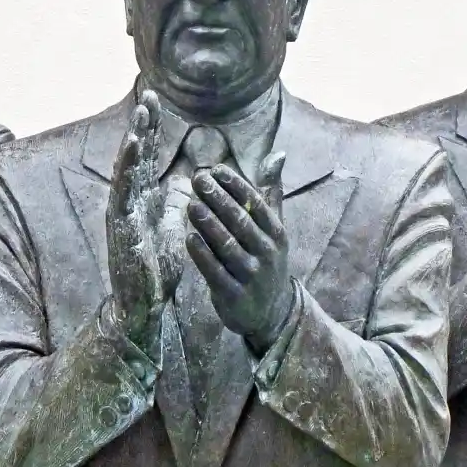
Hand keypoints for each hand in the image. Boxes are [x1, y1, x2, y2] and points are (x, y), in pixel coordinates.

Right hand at [106, 91, 184, 348]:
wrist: (143, 300)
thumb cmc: (157, 264)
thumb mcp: (175, 223)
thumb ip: (180, 199)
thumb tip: (195, 175)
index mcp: (144, 197)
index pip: (148, 157)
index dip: (151, 130)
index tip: (158, 102)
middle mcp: (130, 199)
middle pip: (136, 156)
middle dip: (142, 126)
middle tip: (150, 97)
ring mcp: (122, 211)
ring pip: (126, 169)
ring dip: (133, 141)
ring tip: (140, 116)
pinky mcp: (120, 225)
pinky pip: (123, 192)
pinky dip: (127, 168)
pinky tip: (132, 150)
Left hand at [187, 154, 290, 351]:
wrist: (272, 312)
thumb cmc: (266, 260)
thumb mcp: (274, 228)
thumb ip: (271, 192)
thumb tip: (278, 154)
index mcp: (276, 232)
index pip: (256, 203)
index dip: (236, 185)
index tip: (215, 169)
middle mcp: (267, 252)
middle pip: (240, 221)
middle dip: (218, 199)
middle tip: (198, 180)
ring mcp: (252, 275)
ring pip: (227, 245)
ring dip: (208, 224)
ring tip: (191, 204)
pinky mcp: (235, 294)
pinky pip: (216, 272)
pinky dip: (202, 255)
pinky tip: (189, 238)